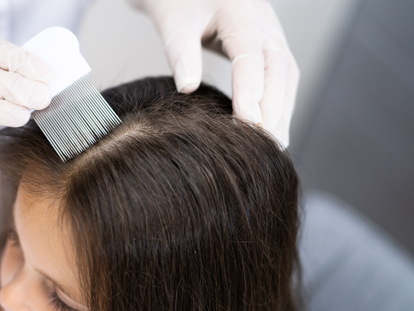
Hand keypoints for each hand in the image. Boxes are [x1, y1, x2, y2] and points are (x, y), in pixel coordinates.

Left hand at [130, 0, 298, 146]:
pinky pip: (283, 76)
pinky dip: (280, 103)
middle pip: (278, 70)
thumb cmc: (179, 2)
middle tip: (263, 146)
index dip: (250, 93)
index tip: (245, 125)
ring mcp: (271, 34)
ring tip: (273, 146)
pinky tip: (271, 128)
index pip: (251, 58)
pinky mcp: (270, 45)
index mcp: (239, 14)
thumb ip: (180, 52)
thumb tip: (187, 88)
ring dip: (282, 111)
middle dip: (272, 110)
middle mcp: (264, 23)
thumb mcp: (173, 22)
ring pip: (286, 75)